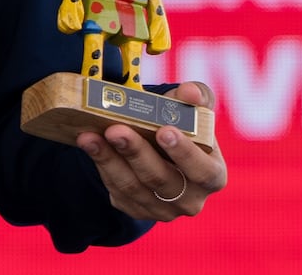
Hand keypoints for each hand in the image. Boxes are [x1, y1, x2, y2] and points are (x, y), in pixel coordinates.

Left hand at [76, 81, 227, 220]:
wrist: (157, 148)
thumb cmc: (179, 125)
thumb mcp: (190, 109)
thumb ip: (195, 96)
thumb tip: (189, 92)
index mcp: (212, 175)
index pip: (203, 170)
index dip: (185, 152)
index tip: (164, 130)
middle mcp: (190, 198)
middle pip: (161, 179)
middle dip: (136, 152)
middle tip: (115, 129)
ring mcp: (163, 209)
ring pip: (133, 187)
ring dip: (108, 159)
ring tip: (89, 136)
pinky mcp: (136, 209)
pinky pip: (117, 191)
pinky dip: (101, 166)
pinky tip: (89, 146)